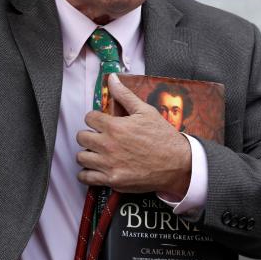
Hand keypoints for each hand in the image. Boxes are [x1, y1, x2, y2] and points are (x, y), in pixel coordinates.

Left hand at [76, 73, 191, 198]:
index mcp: (114, 126)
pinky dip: (86, 174)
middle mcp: (108, 145)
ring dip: (87, 154)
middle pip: (81, 137)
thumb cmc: (163, 137)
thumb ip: (125, 95)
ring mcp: (109, 164)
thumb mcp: (146, 111)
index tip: (100, 123)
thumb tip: (112, 79)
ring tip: (96, 153)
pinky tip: (94, 169)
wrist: (179, 165)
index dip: (94, 119)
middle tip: (98, 138)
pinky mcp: (113, 180)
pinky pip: (86, 177)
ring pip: (81, 157)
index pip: (88, 118)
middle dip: (88, 135)